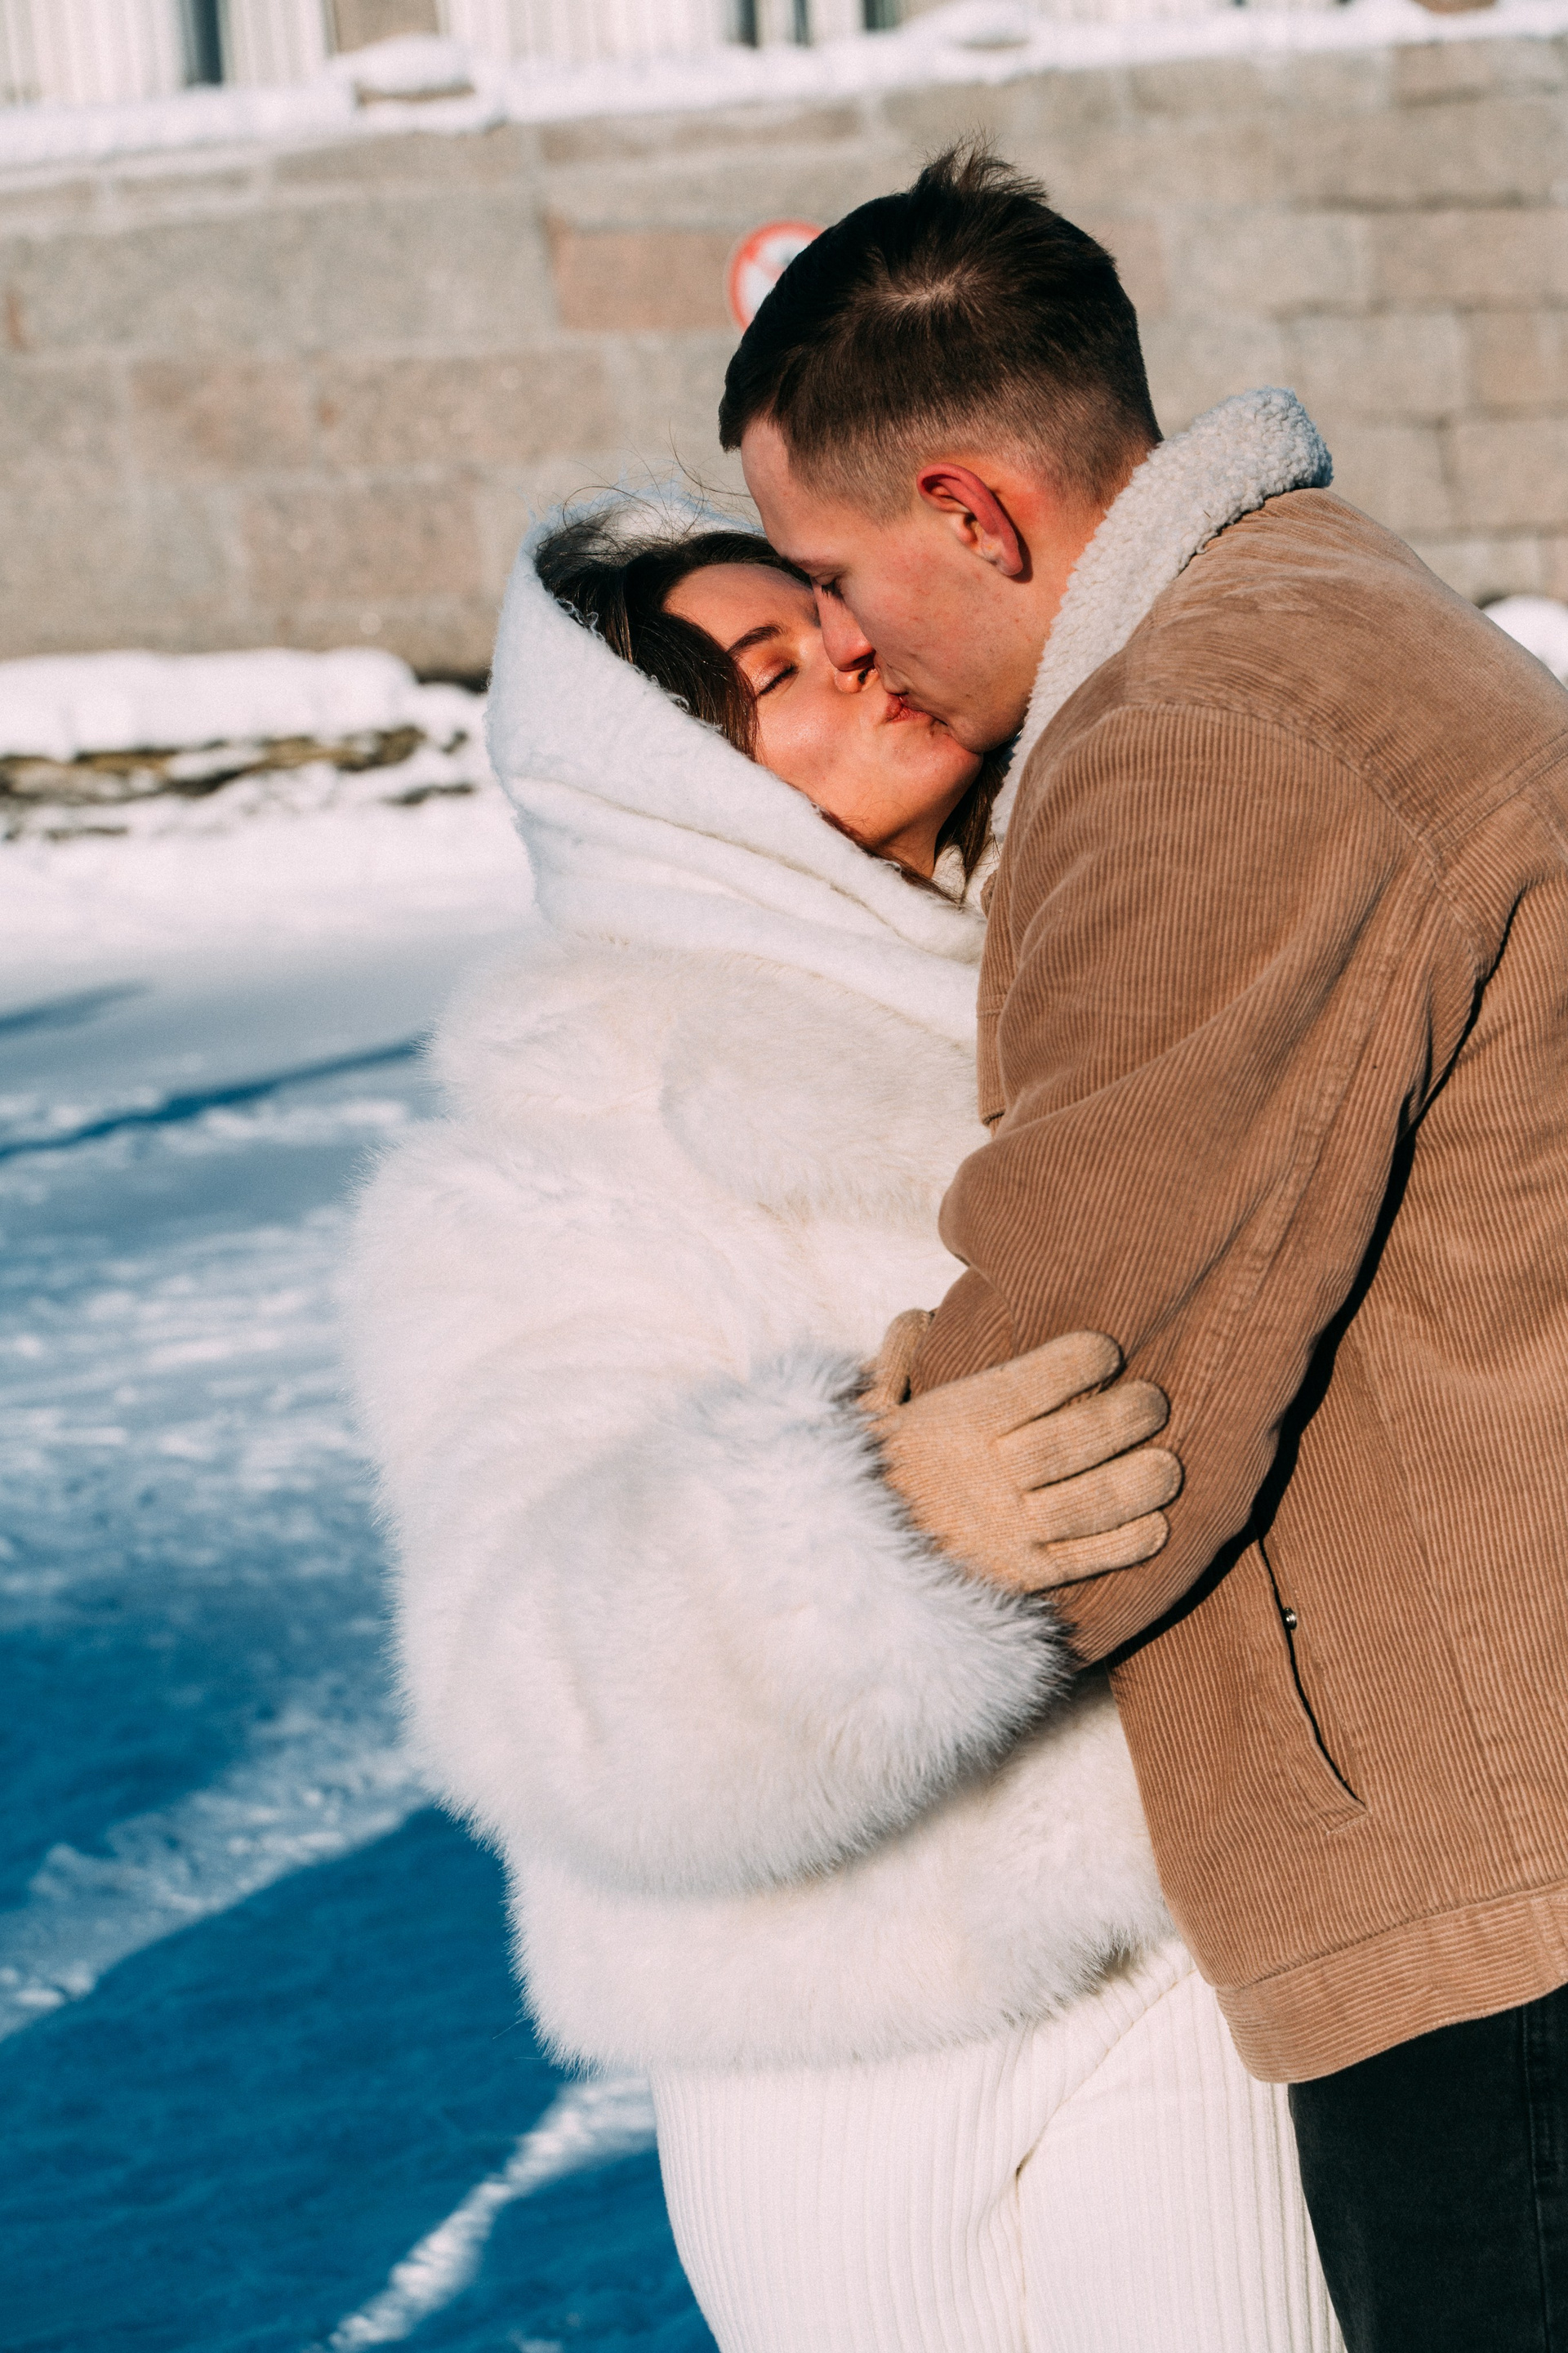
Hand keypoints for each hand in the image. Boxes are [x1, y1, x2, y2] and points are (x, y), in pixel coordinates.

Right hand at [862, 1310, 1180, 1593]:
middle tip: (1155, 1402)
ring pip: (1091, 1501)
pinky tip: (1157, 1524)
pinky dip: (1128, 1542)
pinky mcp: (1019, 1579)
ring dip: (1140, 1481)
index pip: (1030, 1384)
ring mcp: (1004, 1532)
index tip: (1107, 1349)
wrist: (842, 1569)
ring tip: (1169, 1465)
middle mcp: (983, 1477)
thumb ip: (895, 1362)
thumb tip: (920, 1317)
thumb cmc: (868, 1478)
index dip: (1077, 1362)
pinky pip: (1085, 1559)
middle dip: (1126, 1417)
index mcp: (951, 1425)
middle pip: (1072, 1440)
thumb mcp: (868, 1416)